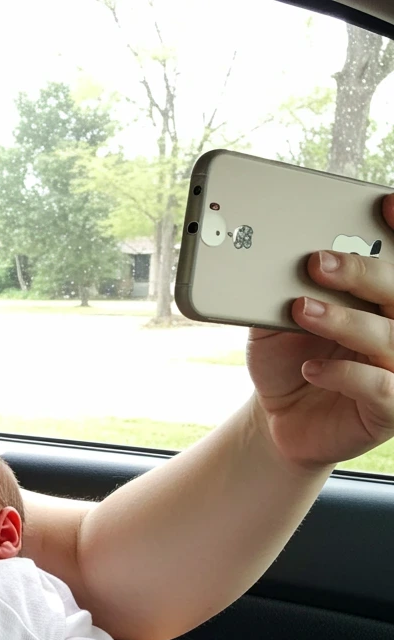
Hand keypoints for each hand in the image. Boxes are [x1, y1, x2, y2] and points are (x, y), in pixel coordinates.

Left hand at [246, 194, 393, 469]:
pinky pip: (379, 387)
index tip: (381, 204)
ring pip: (390, 337)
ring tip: (303, 311)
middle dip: (362, 272)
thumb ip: (281, 293)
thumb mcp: (274, 324)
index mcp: (379, 299)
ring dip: (346, 321)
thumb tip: (275, 259)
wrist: (277, 418)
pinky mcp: (387, 410)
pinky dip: (344, 374)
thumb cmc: (285, 362)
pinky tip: (311, 369)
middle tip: (318, 262)